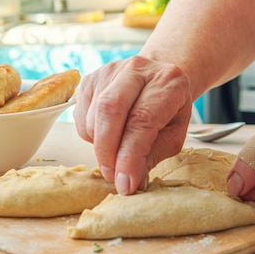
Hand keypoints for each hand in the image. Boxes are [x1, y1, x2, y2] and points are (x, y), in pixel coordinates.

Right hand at [73, 55, 191, 194]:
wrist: (158, 76)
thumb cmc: (168, 110)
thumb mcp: (173, 135)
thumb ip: (152, 157)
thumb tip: (129, 183)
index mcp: (166, 81)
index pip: (142, 120)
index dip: (130, 156)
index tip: (125, 184)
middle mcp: (136, 69)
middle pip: (110, 110)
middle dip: (107, 151)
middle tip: (112, 175)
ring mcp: (109, 71)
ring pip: (92, 117)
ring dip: (100, 145)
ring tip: (116, 150)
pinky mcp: (89, 79)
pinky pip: (80, 117)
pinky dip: (91, 135)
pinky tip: (107, 133)